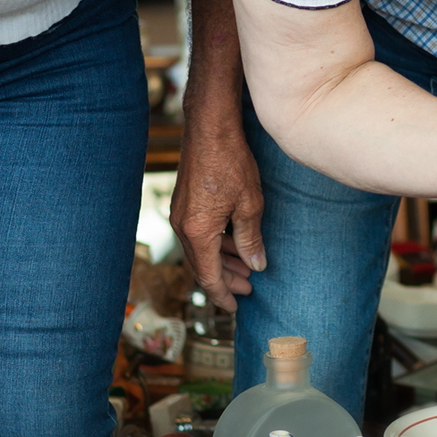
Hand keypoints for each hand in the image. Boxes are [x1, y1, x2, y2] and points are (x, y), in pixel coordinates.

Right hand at [170, 101, 266, 297]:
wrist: (210, 128)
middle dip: (225, 280)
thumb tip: (256, 266)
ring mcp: (180, 215)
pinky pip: (198, 235)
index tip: (236, 308)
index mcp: (198, 233)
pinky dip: (215, 244)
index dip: (223, 295)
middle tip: (249, 289)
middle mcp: (183, 227)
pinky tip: (233, 242)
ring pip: (200, 251)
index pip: (209, 277)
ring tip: (246, 267)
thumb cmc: (231, 163)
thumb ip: (251, 239)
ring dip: (222, 261)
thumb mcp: (249, 205)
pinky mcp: (183, 204)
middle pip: (202, 267)